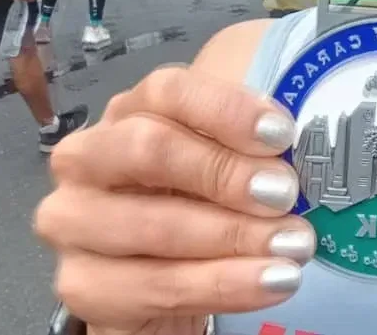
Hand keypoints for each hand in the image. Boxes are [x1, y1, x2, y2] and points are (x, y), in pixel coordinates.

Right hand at [34, 69, 311, 333]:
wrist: (166, 280)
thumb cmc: (197, 205)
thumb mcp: (223, 163)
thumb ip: (250, 146)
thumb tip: (303, 144)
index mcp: (129, 112)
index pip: (168, 91)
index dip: (227, 108)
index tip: (281, 134)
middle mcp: (88, 158)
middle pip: (150, 148)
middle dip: (225, 172)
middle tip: (284, 193)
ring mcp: (74, 222)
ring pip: (153, 224)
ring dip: (233, 236)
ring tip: (291, 245)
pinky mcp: (82, 285)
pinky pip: (155, 286)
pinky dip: (222, 284)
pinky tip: (271, 281)